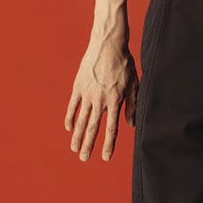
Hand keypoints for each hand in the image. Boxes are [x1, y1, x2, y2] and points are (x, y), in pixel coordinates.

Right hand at [65, 32, 138, 161]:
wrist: (108, 44)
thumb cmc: (124, 63)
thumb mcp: (134, 83)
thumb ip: (132, 105)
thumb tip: (131, 124)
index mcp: (115, 100)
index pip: (111, 128)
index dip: (108, 144)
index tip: (105, 157)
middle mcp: (100, 100)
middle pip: (93, 128)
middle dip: (89, 145)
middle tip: (84, 159)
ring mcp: (87, 93)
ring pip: (81, 119)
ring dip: (77, 136)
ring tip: (75, 149)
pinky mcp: (78, 86)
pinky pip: (72, 106)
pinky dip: (70, 118)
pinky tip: (69, 128)